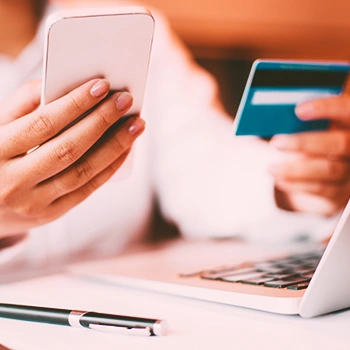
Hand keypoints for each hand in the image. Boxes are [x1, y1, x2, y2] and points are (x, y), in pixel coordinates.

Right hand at [0, 79, 144, 237]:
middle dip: (101, 121)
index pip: (42, 124)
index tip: (102, 85)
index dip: (75, 104)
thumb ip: (22, 104)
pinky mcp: (49, 215)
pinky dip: (109, 168)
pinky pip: (86, 190)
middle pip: (68, 148)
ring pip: (83, 172)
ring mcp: (33, 203)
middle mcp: (13, 182)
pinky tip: (125, 149)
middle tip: (125, 100)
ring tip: (136, 125)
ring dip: (115, 146)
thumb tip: (63, 85)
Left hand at [269, 93, 349, 215]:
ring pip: (329, 170)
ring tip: (271, 168)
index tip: (299, 110)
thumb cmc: (319, 136)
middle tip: (276, 143)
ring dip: (296, 169)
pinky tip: (280, 180)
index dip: (326, 108)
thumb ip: (307, 118)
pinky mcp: (342, 192)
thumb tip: (281, 111)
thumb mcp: (317, 124)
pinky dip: (298, 184)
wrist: (330, 165)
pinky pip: (322, 189)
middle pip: (339, 144)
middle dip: (305, 143)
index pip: (348, 110)